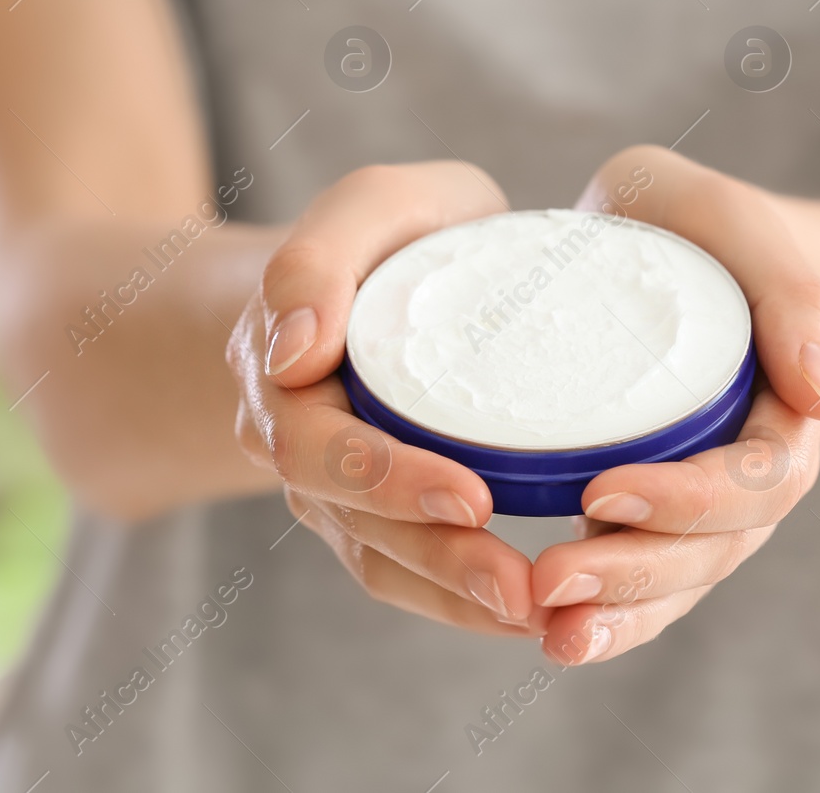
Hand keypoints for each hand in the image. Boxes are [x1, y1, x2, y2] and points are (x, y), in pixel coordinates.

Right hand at [226, 163, 548, 635]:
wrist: (384, 269)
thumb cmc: (396, 231)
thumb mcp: (369, 206)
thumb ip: (320, 252)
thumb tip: (295, 350)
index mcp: (280, 367)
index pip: (317, 441)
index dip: (388, 476)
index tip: (471, 496)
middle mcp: (292, 438)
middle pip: (349, 516)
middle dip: (435, 555)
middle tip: (520, 584)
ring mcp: (329, 485)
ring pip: (379, 558)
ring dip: (455, 594)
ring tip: (539, 613)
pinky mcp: (375, 513)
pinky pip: (406, 571)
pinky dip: (461, 601)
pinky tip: (530, 614)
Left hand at [532, 145, 819, 664]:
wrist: (669, 249)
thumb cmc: (693, 225)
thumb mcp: (733, 223)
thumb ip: (791, 290)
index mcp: (784, 408)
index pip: (758, 477)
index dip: (689, 499)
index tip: (604, 491)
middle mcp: (752, 472)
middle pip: (716, 550)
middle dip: (638, 574)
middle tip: (551, 577)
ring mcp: (704, 506)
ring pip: (678, 585)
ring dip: (618, 617)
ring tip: (549, 634)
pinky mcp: (654, 522)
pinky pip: (644, 589)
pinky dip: (606, 619)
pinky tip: (550, 637)